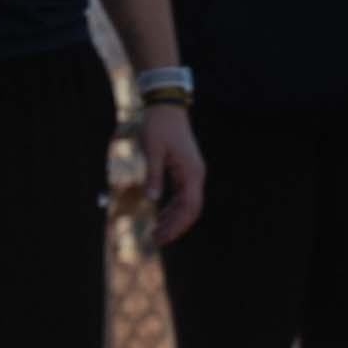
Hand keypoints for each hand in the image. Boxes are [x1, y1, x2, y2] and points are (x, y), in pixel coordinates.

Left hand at [134, 99, 205, 245]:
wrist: (166, 107)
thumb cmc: (158, 126)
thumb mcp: (152, 149)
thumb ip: (153, 174)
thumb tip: (151, 198)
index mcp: (191, 172)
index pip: (189, 207)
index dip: (176, 225)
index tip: (161, 237)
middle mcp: (196, 175)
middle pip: (191, 209)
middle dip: (175, 226)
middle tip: (156, 240)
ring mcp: (192, 173)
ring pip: (187, 204)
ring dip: (173, 219)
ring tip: (156, 233)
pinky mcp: (186, 170)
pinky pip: (182, 195)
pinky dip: (172, 208)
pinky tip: (160, 216)